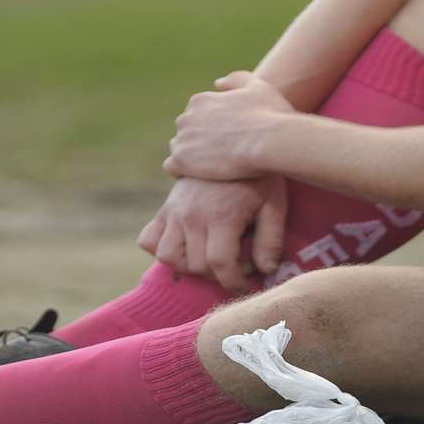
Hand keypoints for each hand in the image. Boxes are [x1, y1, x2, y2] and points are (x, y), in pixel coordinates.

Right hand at [138, 174, 287, 292]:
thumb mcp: (273, 203)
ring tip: (207, 258)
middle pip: (195, 265)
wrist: (235, 140)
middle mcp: (193, 215)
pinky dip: (161, 247)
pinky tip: (184, 244)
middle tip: (233, 267)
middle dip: (216, 274)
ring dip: (187, 265)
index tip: (246, 283)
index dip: (234, 281)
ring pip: (167, 256)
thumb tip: (266, 270)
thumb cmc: (258, 174)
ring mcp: (175, 210)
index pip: (219, 265)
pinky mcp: (166, 206)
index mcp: (221, 216)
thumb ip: (271, 239)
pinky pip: (149, 238)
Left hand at [163, 71, 295, 181]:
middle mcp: (186, 117)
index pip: (196, 114)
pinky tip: (199, 178)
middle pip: (186, 131)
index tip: (225, 138)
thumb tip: (217, 83)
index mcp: (200, 100)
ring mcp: (182, 139)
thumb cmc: (270, 114)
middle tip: (220, 155)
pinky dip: (181, 172)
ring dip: (190, 157)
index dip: (210, 127)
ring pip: (178, 149)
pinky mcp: (181, 161)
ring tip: (212, 168)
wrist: (269, 142)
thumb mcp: (257, 87)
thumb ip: (236, 80)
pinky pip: (171, 167)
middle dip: (198, 141)